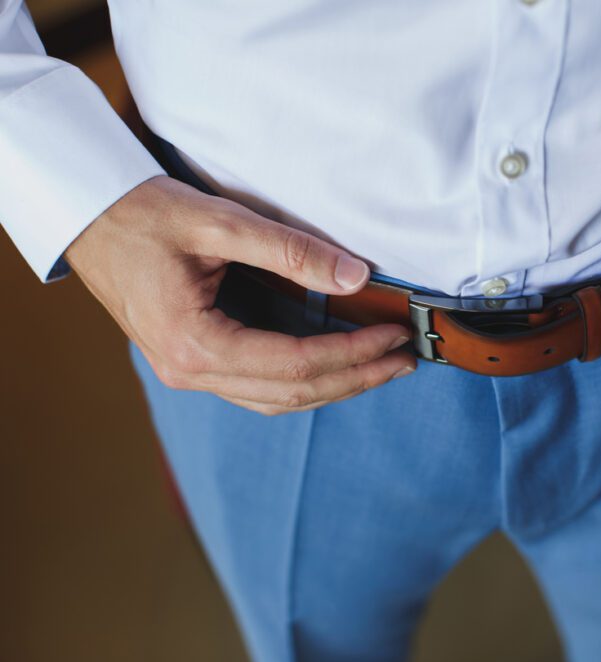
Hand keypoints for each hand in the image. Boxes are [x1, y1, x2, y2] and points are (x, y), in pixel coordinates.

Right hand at [65, 176, 414, 414]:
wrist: (87, 217)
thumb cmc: (143, 215)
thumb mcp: (221, 224)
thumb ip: (292, 251)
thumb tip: (358, 276)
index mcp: (194, 344)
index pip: (295, 365)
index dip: (352, 354)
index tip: (395, 336)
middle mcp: (189, 371)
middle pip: (292, 393)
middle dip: (356, 378)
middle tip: (405, 359)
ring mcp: (187, 373)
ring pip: (277, 399)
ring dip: (334, 386)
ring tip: (382, 367)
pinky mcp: (192, 362)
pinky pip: (257, 387)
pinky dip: (303, 381)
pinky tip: (335, 365)